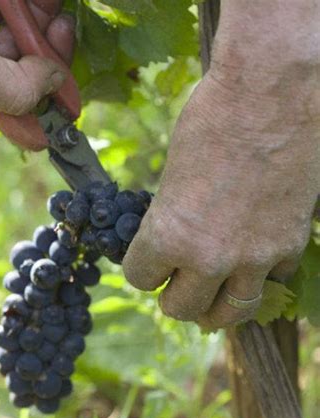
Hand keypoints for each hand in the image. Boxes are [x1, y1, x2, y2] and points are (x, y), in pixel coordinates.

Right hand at [0, 0, 74, 138]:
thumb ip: (18, 87)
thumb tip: (54, 82)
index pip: (25, 99)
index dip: (50, 79)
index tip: (65, 49)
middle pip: (20, 63)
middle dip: (43, 41)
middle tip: (61, 19)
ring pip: (7, 30)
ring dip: (30, 15)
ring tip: (51, 2)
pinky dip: (4, 2)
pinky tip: (17, 0)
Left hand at [123, 63, 319, 330]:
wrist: (273, 92)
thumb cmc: (210, 121)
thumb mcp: (172, 175)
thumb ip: (170, 220)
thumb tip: (171, 241)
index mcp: (168, 236)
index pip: (139, 278)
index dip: (141, 270)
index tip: (147, 262)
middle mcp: (208, 257)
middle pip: (180, 309)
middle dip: (172, 299)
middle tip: (174, 287)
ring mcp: (253, 258)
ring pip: (228, 314)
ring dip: (214, 310)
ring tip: (209, 301)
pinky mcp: (289, 247)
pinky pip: (270, 282)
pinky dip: (259, 276)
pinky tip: (253, 258)